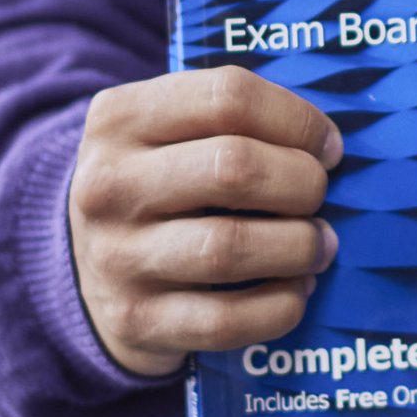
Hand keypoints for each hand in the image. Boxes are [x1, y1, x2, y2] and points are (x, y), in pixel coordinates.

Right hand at [67, 70, 340, 377]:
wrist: (87, 269)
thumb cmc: (158, 186)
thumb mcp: (166, 133)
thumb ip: (232, 121)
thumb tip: (328, 147)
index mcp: (119, 118)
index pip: (228, 97)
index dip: (297, 121)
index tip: (327, 146)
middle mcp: (109, 185)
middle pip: (235, 168)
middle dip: (302, 182)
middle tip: (320, 196)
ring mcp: (118, 257)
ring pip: (231, 247)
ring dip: (298, 246)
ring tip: (318, 245)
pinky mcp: (135, 320)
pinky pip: (226, 319)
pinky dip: (279, 305)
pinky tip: (295, 290)